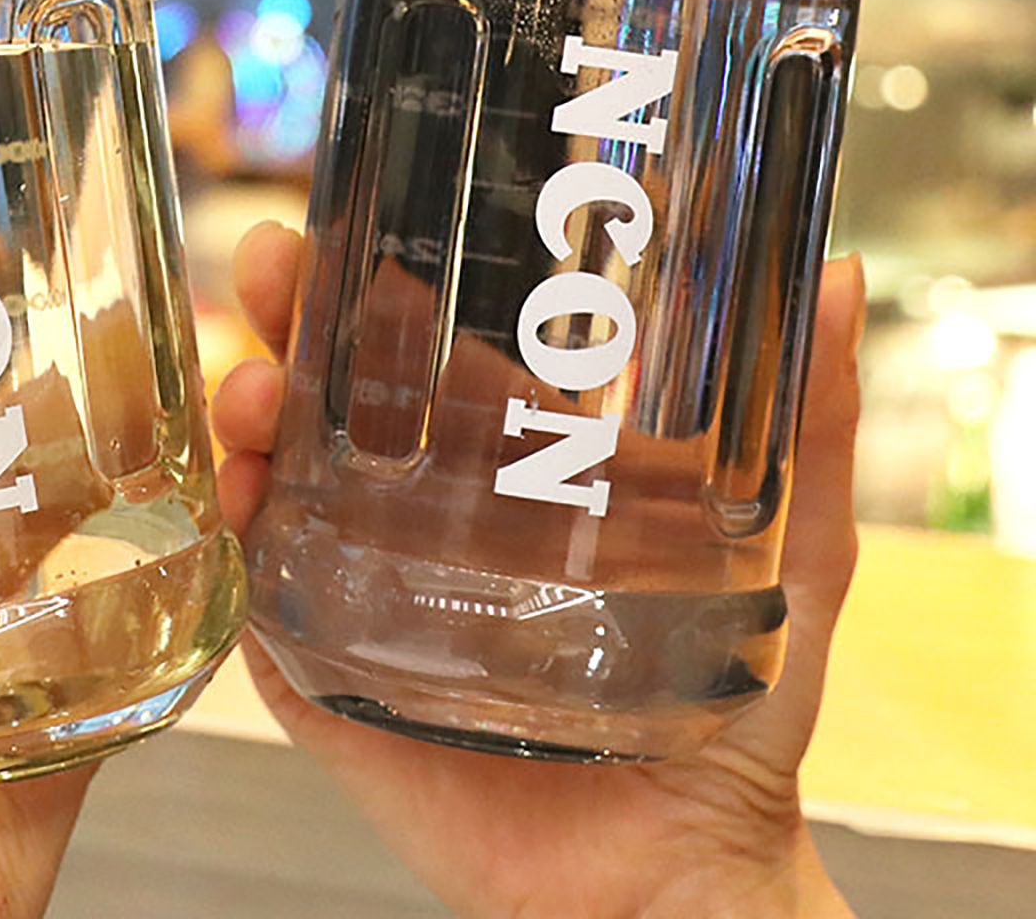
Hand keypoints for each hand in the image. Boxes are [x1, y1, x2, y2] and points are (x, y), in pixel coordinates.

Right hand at [215, 223, 863, 918]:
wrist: (684, 872)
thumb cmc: (736, 711)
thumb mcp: (789, 548)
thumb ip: (815, 424)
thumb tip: (847, 276)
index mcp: (509, 470)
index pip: (425, 353)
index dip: (374, 287)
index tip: (346, 225)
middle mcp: (425, 515)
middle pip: (332, 397)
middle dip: (288, 325)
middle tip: (269, 275)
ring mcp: (370, 592)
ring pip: (281, 480)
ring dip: (250, 421)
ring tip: (252, 395)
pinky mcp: (336, 680)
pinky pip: (265, 603)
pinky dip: (233, 543)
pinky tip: (231, 498)